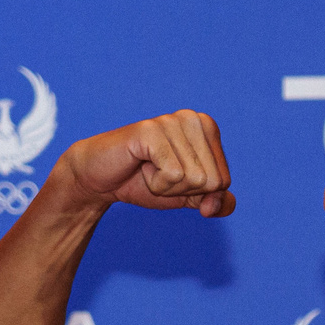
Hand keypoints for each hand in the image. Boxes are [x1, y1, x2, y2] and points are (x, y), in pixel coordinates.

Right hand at [58, 111, 235, 216]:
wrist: (101, 180)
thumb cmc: (144, 182)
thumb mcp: (187, 196)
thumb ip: (215, 201)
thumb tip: (217, 206)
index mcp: (207, 128)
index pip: (223, 180)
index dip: (196, 192)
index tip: (172, 177)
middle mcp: (193, 119)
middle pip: (211, 181)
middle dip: (182, 189)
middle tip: (157, 173)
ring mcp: (172, 121)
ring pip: (194, 178)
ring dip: (167, 186)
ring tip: (148, 169)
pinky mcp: (151, 131)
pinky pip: (174, 175)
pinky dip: (156, 183)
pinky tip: (140, 166)